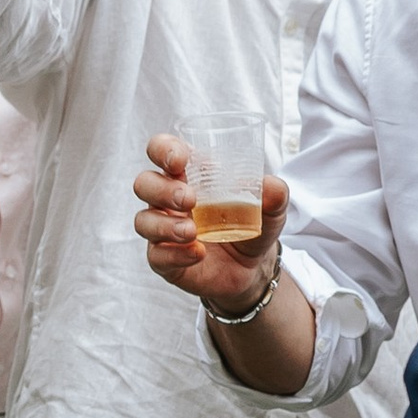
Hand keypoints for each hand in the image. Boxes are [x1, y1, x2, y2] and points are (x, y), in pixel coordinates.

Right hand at [134, 149, 288, 304]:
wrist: (252, 267)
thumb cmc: (252, 225)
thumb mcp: (271, 208)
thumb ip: (274, 194)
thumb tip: (271, 187)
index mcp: (187, 174)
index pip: (161, 151)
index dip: (162, 149)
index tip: (179, 160)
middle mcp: (168, 199)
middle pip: (144, 183)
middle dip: (161, 189)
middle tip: (190, 199)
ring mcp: (163, 230)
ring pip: (143, 220)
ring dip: (165, 224)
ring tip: (192, 231)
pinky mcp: (165, 260)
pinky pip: (157, 256)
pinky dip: (176, 253)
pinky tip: (197, 252)